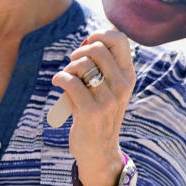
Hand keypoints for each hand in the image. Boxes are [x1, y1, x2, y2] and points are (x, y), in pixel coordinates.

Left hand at [51, 29, 134, 185]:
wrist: (98, 150)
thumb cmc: (96, 110)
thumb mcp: (107, 86)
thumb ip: (102, 63)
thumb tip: (90, 38)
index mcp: (127, 75)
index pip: (120, 39)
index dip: (99, 35)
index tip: (87, 44)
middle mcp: (122, 85)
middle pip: (97, 48)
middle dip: (79, 53)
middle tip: (73, 65)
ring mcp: (108, 100)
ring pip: (83, 65)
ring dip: (68, 68)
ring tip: (67, 78)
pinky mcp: (91, 112)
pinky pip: (71, 82)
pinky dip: (60, 78)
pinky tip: (58, 82)